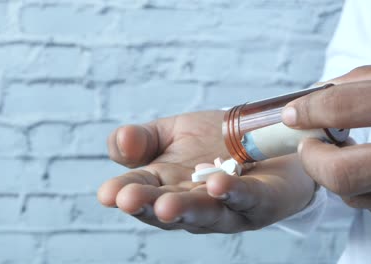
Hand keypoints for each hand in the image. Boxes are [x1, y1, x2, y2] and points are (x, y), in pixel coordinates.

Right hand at [98, 111, 314, 232]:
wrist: (264, 136)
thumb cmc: (214, 141)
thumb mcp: (171, 131)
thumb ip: (142, 139)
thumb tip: (121, 140)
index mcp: (165, 185)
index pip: (139, 189)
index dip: (122, 192)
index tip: (107, 194)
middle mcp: (192, 201)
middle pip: (167, 207)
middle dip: (147, 205)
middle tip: (127, 200)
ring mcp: (227, 207)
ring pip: (205, 211)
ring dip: (185, 209)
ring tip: (166, 205)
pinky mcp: (261, 201)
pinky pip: (247, 199)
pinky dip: (233, 193)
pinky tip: (217, 185)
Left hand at [282, 65, 370, 219]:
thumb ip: (357, 84)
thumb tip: (307, 100)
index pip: (344, 107)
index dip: (308, 111)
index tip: (291, 115)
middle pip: (343, 174)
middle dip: (314, 160)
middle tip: (310, 145)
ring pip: (355, 197)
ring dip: (338, 176)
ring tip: (347, 153)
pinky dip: (364, 190)